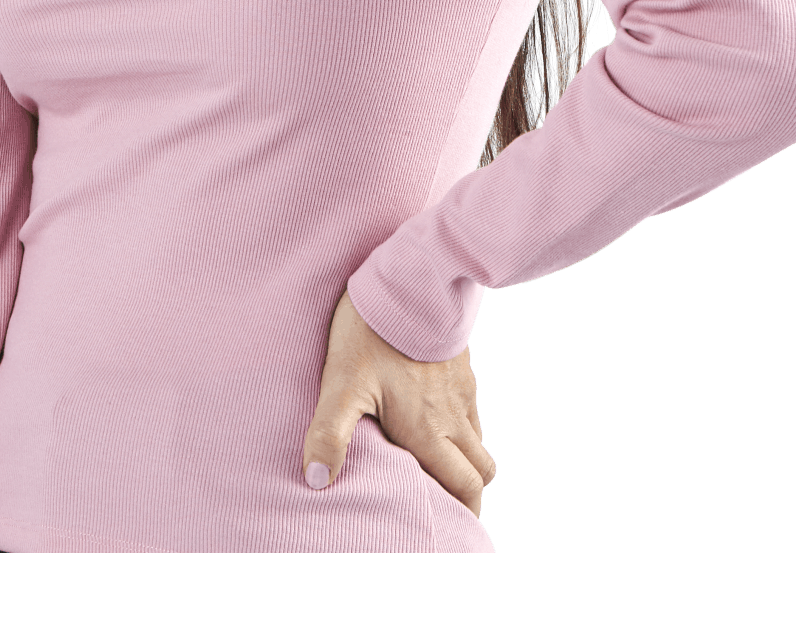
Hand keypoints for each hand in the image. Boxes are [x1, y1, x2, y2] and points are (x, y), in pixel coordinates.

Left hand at [302, 287, 495, 519]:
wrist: (408, 276)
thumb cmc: (372, 333)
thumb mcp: (341, 384)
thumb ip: (328, 434)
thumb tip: (314, 480)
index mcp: (429, 432)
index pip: (466, 488)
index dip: (463, 510)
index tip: (448, 519)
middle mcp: (453, 416)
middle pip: (481, 471)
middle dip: (468, 489)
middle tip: (442, 495)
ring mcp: (461, 389)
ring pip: (478, 439)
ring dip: (464, 455)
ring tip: (434, 457)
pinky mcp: (460, 364)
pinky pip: (472, 407)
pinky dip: (461, 422)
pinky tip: (432, 412)